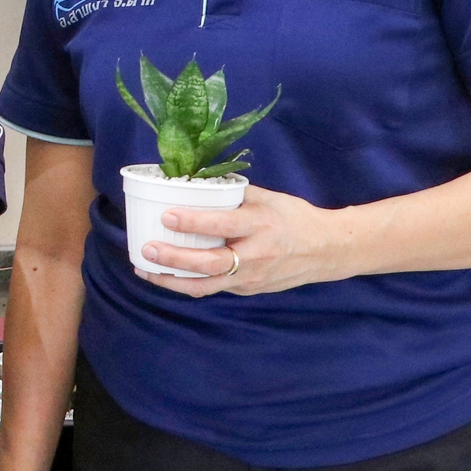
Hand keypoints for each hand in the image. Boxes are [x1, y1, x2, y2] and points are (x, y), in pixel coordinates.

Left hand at [138, 185, 335, 297]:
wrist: (326, 251)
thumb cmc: (293, 218)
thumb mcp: (269, 198)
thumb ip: (234, 193)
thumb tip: (196, 181)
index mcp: (260, 225)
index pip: (223, 225)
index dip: (193, 222)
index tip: (167, 216)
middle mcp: (255, 255)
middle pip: (209, 263)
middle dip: (174, 259)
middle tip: (147, 249)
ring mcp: (251, 278)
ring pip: (206, 285)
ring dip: (172, 281)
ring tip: (145, 269)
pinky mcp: (247, 290)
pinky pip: (213, 288)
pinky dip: (188, 283)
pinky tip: (167, 275)